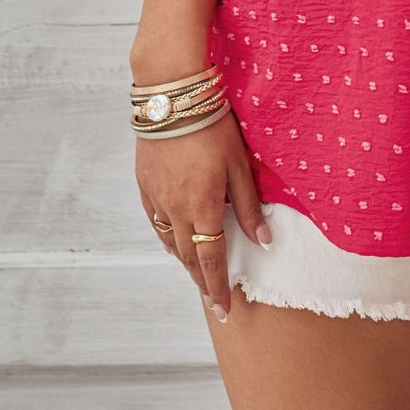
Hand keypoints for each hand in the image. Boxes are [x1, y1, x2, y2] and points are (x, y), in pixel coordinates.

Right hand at [135, 109, 270, 322]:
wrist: (172, 99)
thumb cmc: (213, 127)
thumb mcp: (240, 165)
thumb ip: (249, 206)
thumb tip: (264, 241)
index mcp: (202, 207)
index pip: (211, 259)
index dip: (219, 286)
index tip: (225, 309)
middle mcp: (175, 210)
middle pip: (188, 257)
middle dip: (202, 282)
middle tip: (213, 303)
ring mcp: (156, 198)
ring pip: (169, 242)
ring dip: (184, 261)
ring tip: (197, 276)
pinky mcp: (145, 185)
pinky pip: (155, 221)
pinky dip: (166, 237)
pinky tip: (172, 242)